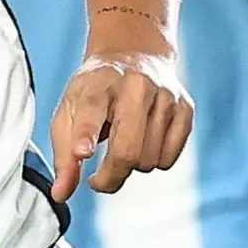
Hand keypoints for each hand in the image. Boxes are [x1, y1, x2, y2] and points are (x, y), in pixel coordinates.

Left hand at [50, 44, 191, 199]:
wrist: (134, 54)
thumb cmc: (97, 90)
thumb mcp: (69, 112)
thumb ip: (64, 156)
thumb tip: (61, 193)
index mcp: (99, 82)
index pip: (92, 108)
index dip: (85, 134)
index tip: (82, 152)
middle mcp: (135, 85)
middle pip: (126, 150)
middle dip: (110, 177)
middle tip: (99, 180)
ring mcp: (165, 95)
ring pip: (148, 160)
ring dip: (132, 165)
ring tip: (123, 141)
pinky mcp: (185, 108)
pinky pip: (168, 158)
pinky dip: (154, 160)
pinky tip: (144, 140)